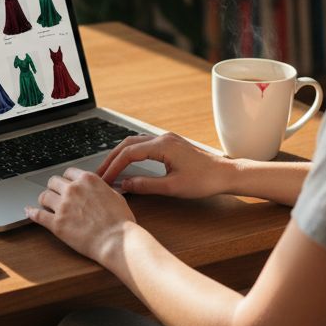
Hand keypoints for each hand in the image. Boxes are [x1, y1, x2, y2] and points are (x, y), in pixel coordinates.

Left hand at [25, 167, 135, 265]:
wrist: (116, 241)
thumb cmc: (120, 222)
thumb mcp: (116, 196)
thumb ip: (102, 189)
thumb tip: (99, 189)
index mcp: (88, 180)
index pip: (69, 172)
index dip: (67, 180)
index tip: (66, 185)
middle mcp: (73, 190)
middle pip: (53, 182)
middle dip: (54, 188)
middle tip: (56, 195)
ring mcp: (63, 206)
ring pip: (43, 196)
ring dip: (44, 200)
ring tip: (45, 205)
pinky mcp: (56, 224)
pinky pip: (37, 215)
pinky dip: (31, 213)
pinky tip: (29, 212)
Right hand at [97, 132, 233, 198]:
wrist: (226, 174)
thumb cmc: (204, 180)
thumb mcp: (172, 187)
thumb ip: (146, 185)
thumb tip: (124, 185)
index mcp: (162, 146)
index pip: (128, 153)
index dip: (113, 167)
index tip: (103, 179)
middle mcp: (163, 138)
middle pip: (128, 144)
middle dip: (112, 159)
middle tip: (99, 174)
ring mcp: (167, 140)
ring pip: (136, 143)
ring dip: (121, 155)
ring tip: (109, 170)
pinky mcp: (171, 145)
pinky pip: (145, 146)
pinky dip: (132, 154)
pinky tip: (127, 164)